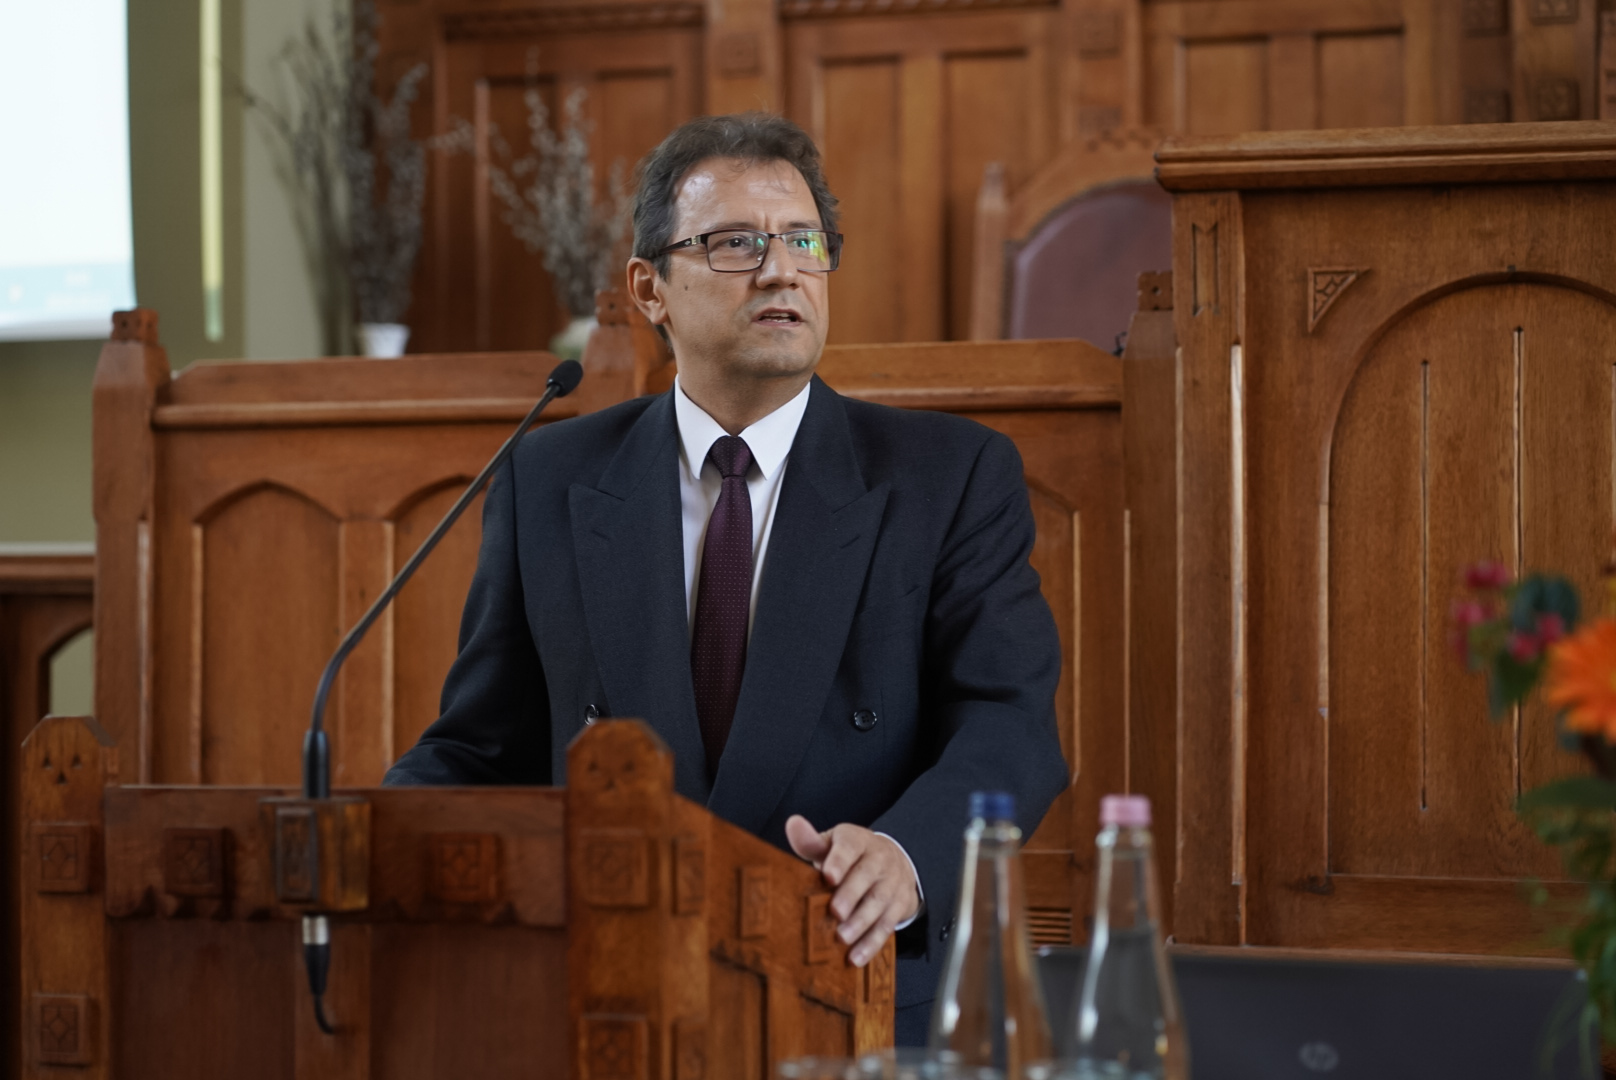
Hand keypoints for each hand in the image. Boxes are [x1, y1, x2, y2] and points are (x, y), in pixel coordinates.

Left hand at [786, 814, 919, 966]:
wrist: (893, 861)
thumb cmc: (849, 856)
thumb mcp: (832, 845)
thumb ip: (811, 841)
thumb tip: (792, 823)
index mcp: (858, 841)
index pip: (850, 847)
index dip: (839, 861)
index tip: (828, 876)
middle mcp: (879, 858)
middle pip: (866, 876)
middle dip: (851, 894)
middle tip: (835, 912)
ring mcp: (893, 881)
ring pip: (879, 902)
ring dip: (862, 922)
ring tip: (842, 938)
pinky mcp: (901, 904)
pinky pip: (888, 925)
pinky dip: (872, 943)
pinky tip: (856, 958)